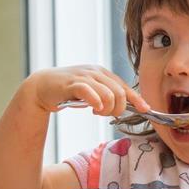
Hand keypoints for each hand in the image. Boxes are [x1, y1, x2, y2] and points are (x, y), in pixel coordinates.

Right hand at [28, 65, 148, 115]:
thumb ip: (106, 96)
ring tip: (97, 112)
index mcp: (103, 73)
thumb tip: (123, 107)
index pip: (125, 86)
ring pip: (109, 95)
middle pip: (119, 93)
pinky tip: (93, 109)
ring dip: (107, 109)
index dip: (137, 99)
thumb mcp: (91, 91)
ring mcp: (84, 76)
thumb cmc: (69, 91)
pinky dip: (96, 103)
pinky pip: (90, 92)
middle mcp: (96, 72)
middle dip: (118, 109)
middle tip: (108, 115)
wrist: (42, 86)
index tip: (145, 109)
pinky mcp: (72, 83)